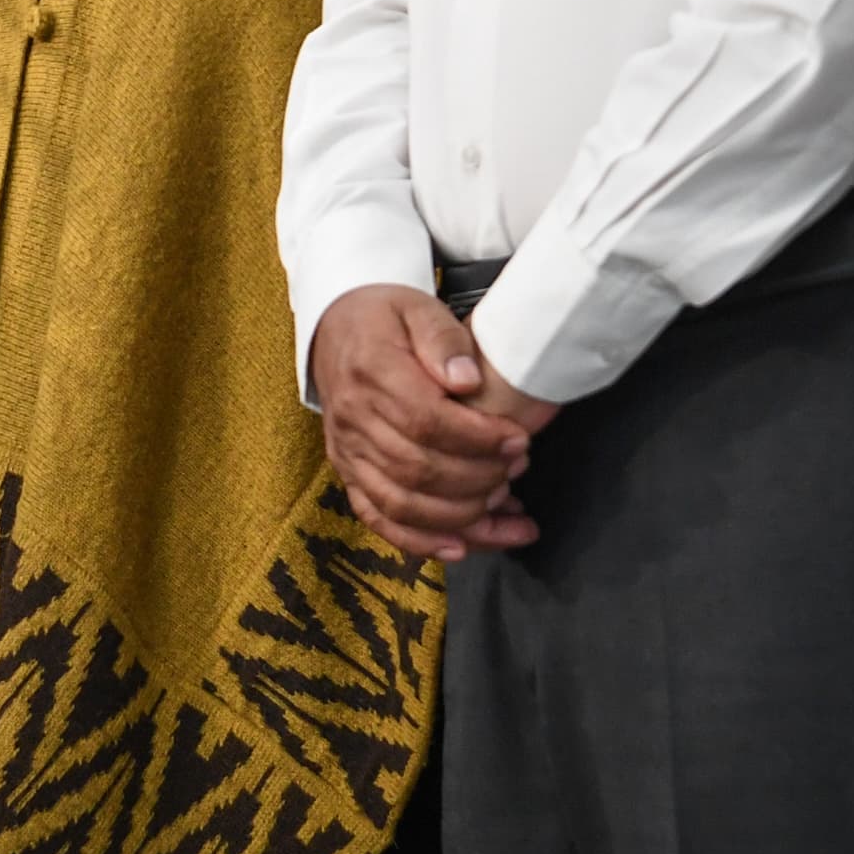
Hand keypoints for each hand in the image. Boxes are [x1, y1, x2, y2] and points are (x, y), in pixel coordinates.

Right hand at [308, 285, 552, 562]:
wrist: (336, 329)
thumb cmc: (387, 318)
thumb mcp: (418, 307)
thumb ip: (444, 340)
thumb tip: (468, 380)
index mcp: (371, 373)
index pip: (426, 420)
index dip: (477, 439)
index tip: (518, 441)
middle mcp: (353, 419)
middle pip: (417, 469)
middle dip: (478, 479)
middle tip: (518, 469)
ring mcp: (348, 452)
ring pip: (401, 503)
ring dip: (459, 516)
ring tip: (505, 508)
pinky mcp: (349, 474)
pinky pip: (380, 519)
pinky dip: (421, 541)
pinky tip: (462, 546)